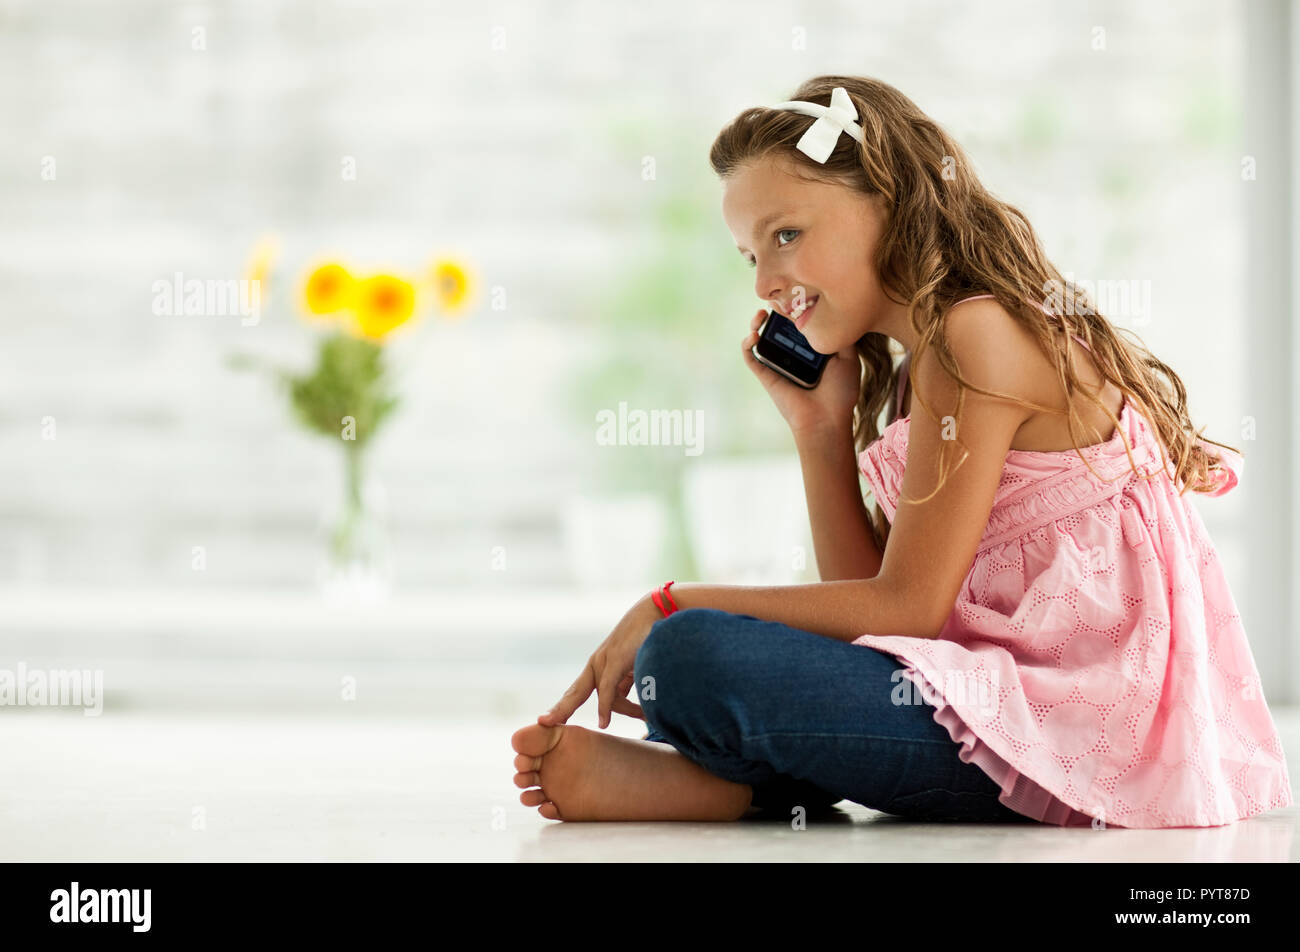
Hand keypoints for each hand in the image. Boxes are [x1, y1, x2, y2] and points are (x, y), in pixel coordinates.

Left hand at [537, 593, 661, 729]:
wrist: (657, 612)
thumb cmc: (648, 639)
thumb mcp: (634, 667)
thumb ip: (625, 685)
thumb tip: (623, 707)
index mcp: (600, 667)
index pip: (578, 692)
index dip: (564, 706)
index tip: (548, 720)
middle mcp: (598, 664)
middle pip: (574, 694)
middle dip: (560, 709)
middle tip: (544, 722)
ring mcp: (604, 661)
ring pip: (607, 698)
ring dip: (627, 710)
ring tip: (645, 715)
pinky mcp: (614, 659)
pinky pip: (607, 689)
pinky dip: (605, 707)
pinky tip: (604, 723)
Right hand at [741, 308, 861, 438]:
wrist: (826, 419)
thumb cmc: (840, 392)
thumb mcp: (848, 357)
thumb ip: (842, 334)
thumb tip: (838, 310)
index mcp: (811, 349)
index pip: (798, 323)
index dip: (793, 308)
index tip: (794, 295)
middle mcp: (792, 354)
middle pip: (778, 327)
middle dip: (774, 311)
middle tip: (776, 301)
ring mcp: (777, 364)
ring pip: (761, 338)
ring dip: (756, 323)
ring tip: (761, 314)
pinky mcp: (765, 374)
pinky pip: (751, 357)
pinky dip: (747, 344)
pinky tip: (754, 335)